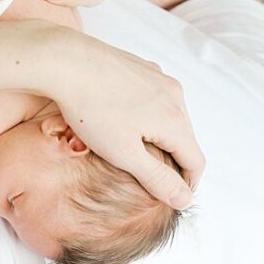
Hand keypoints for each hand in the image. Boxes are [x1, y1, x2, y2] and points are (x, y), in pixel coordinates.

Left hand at [53, 32, 203, 205]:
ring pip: (170, 119)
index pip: (196, 162)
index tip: (173, 200)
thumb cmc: (92, 110)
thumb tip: (185, 199)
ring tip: (137, 156)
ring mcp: (159, 79)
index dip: (187, 186)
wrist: (66, 62)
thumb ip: (157, 179)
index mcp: (175, 120)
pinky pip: (155, 101)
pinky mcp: (142, 69)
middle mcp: (175, 95)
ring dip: (160, 141)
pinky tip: (124, 126)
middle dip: (174, 164)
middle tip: (153, 183)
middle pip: (185, 140)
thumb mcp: (125, 155)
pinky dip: (148, 119)